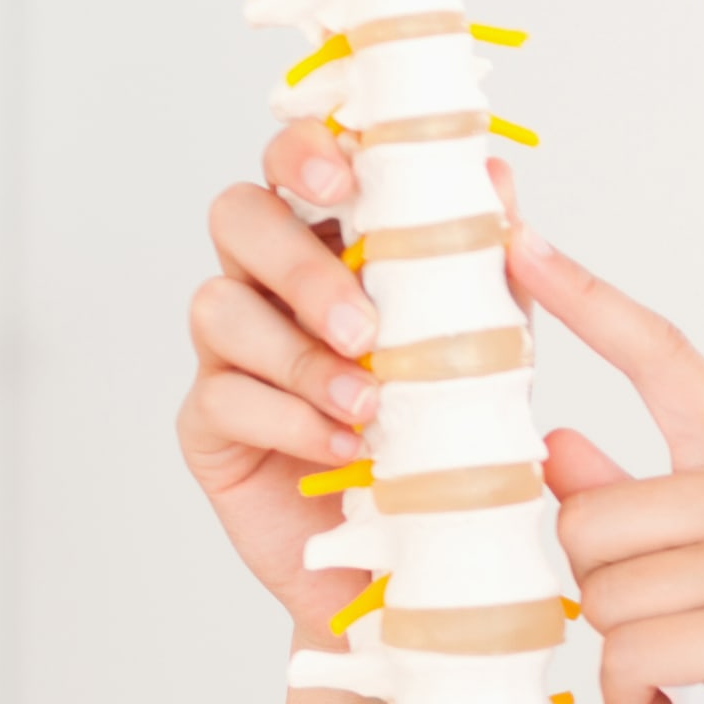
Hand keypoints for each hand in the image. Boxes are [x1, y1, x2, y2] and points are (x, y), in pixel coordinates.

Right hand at [177, 120, 529, 643]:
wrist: (421, 552)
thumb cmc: (444, 433)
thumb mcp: (483, 344)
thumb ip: (482, 262)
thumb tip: (493, 175)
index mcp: (330, 242)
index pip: (292, 166)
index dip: (302, 151)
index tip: (344, 177)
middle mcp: (268, 283)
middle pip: (237, 218)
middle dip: (297, 263)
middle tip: (362, 322)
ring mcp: (229, 351)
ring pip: (218, 307)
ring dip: (300, 354)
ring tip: (369, 401)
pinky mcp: (209, 423)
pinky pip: (223, 396)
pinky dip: (291, 418)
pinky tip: (345, 445)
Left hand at [516, 210, 703, 703]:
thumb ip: (641, 501)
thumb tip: (555, 445)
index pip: (664, 356)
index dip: (586, 297)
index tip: (518, 244)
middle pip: (589, 516)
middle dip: (597, 594)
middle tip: (657, 634)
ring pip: (600, 591)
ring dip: (621, 654)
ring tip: (677, 677)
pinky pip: (627, 653)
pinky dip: (634, 699)